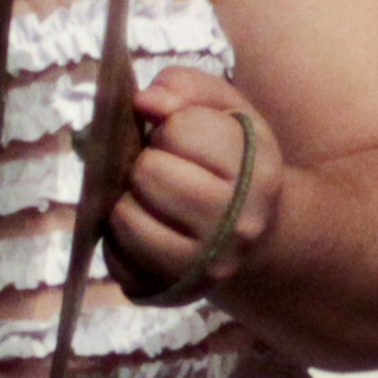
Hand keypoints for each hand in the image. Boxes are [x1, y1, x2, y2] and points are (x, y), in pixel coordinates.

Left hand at [113, 68, 284, 293]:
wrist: (260, 235)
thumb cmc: (234, 162)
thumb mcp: (226, 111)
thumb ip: (186, 87)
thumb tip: (144, 102)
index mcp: (257, 171)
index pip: (181, 130)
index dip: (171, 127)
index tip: (185, 140)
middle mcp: (238, 223)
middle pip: (149, 174)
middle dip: (147, 164)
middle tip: (165, 171)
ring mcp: (206, 264)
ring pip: (125, 218)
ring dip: (128, 201)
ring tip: (152, 200)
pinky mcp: (175, 291)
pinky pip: (117, 258)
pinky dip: (119, 239)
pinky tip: (147, 228)